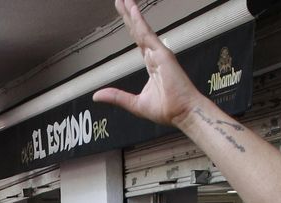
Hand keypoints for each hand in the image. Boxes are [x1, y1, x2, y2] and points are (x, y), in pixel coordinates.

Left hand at [91, 0, 208, 128]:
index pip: (137, 40)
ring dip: (132, 13)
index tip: (123, 13)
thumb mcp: (134, 104)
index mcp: (151, 64)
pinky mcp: (163, 54)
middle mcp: (155, 55)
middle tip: (120, 0)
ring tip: (124, 0)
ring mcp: (159, 53)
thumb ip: (116, 96)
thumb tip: (97, 95)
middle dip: (128, 15)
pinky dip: (140, 22)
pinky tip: (133, 10)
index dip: (130, 25)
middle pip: (138, 30)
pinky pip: (148, 35)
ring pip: (141, 29)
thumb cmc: (167, 109)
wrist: (183, 114)